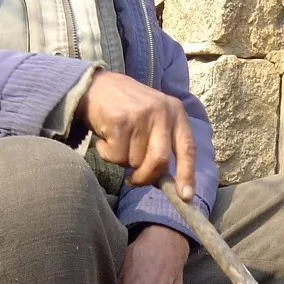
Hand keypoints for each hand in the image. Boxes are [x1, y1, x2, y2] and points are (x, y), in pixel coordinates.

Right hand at [78, 69, 195, 200]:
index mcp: (176, 112)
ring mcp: (141, 115)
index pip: (187, 149)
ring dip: (122, 161)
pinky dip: (107, 154)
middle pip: (160, 160)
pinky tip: (105, 139)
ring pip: (135, 161)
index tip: (186, 197)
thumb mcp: (153, 120)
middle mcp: (162, 112)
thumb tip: (164, 183)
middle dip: (145, 177)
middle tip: (133, 181)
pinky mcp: (120, 120)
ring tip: (116, 142)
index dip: (187, 175)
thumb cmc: (126, 109)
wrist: (96, 86)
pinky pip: (116, 156)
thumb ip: (161, 145)